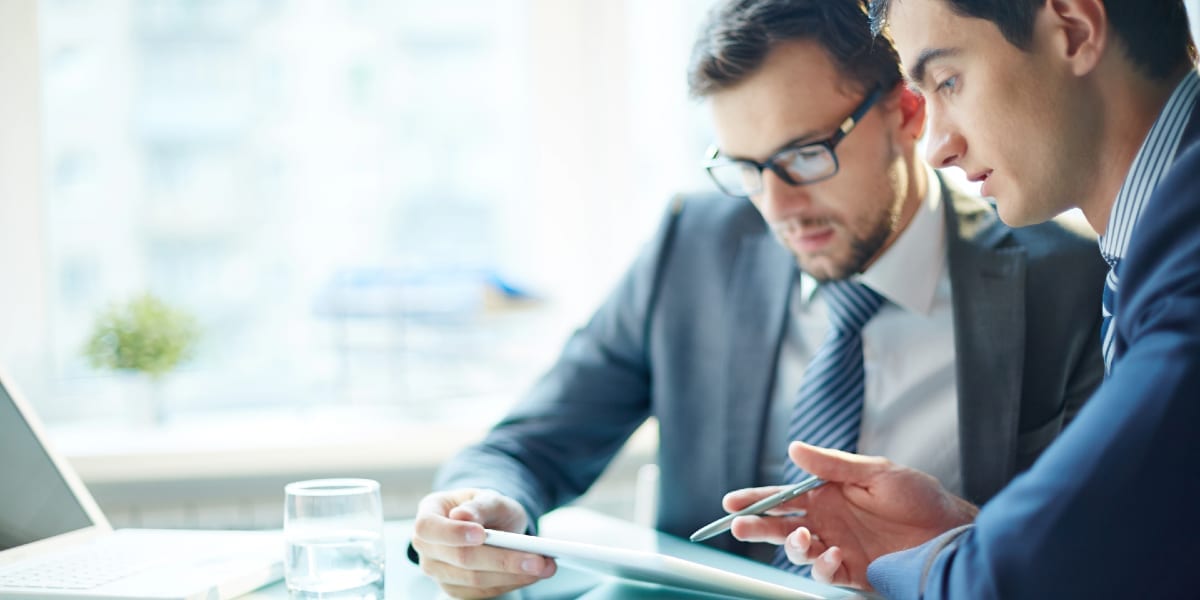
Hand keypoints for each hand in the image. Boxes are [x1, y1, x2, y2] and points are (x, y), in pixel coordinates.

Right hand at [412, 489, 556, 597]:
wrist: (490, 524)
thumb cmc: (485, 508)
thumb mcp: (488, 497)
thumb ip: (479, 506)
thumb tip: (462, 517)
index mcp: (428, 515)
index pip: (428, 527)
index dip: (452, 533)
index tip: (481, 534)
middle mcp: (427, 547)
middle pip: (458, 558)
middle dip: (501, 560)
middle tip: (537, 558)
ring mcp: (439, 571)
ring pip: (474, 580)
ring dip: (512, 575)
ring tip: (544, 566)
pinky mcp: (456, 589)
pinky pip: (483, 592)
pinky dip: (510, 583)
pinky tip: (532, 574)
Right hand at [726, 442, 976, 588]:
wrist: (951, 532)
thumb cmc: (919, 497)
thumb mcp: (876, 471)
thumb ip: (832, 464)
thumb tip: (794, 449)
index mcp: (828, 495)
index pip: (783, 497)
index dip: (756, 499)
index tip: (732, 502)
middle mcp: (828, 522)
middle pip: (781, 526)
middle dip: (757, 527)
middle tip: (739, 526)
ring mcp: (838, 548)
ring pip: (799, 552)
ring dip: (792, 546)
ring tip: (801, 539)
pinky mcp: (853, 573)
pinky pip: (826, 574)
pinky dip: (822, 567)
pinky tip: (832, 555)